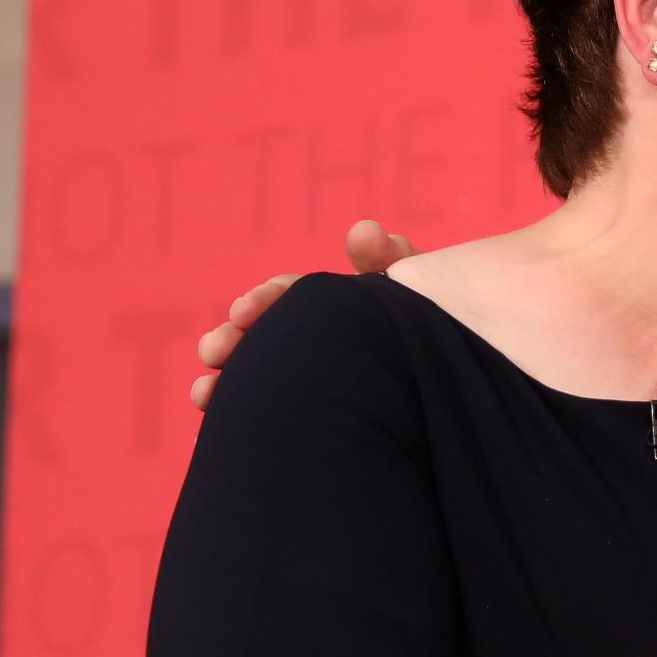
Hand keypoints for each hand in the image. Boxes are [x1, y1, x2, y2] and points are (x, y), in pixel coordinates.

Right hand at [189, 219, 415, 408]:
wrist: (452, 380)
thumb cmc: (435, 324)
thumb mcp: (418, 288)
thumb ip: (389, 259)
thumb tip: (361, 232)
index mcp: (335, 303)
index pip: (290, 295)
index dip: (266, 301)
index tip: (242, 311)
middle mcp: (315, 334)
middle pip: (263, 334)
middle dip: (232, 340)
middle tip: (213, 349)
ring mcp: (311, 373)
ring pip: (259, 374)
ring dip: (226, 381)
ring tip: (204, 393)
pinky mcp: (312, 410)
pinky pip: (271, 410)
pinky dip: (242, 414)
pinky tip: (214, 424)